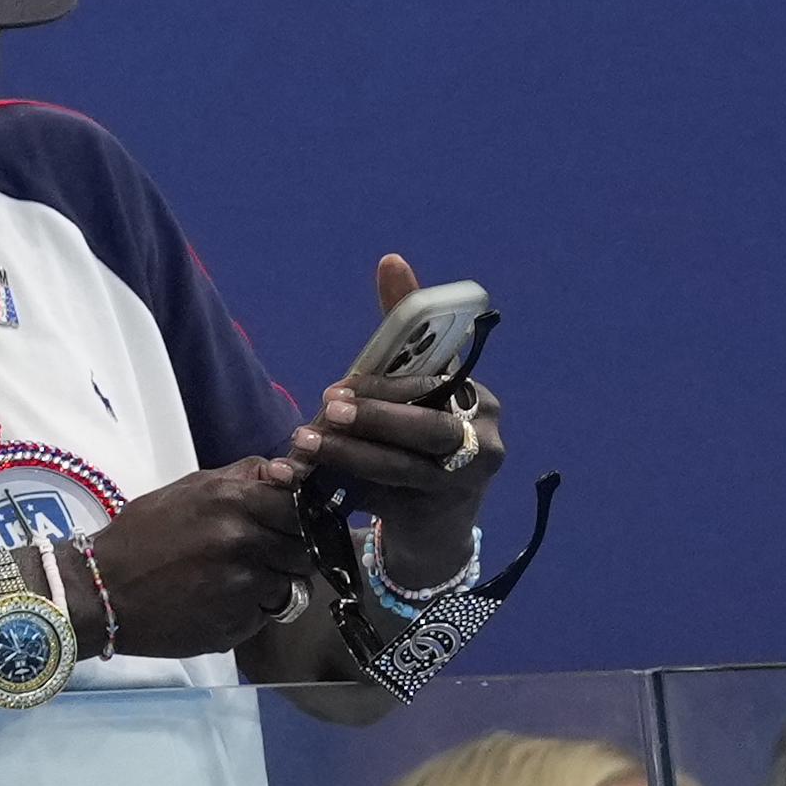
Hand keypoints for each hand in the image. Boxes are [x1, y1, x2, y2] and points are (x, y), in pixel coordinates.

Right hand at [89, 455, 319, 656]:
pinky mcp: (238, 623)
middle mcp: (242, 541)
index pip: (299, 506)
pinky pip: (268, 613)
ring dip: (273, 581)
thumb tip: (291, 472)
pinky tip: (220, 601)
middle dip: (289, 550)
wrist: (101, 591)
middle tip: (262, 553)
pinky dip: (253, 609)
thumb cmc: (141, 536)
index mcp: (230, 501)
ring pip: (291, 583)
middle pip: (304, 547)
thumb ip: (243, 479)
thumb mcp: (189, 490)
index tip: (288, 522)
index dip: (298, 516)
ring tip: (235, 578)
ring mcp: (243, 586)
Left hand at [287, 254, 507, 583]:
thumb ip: (402, 332)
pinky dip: (342, 489)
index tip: (339, 385)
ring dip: (349, 454)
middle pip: (427, 428)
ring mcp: (463, 484)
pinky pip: (385, 501)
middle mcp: (482, 440)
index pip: (434, 383)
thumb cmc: (416, 440)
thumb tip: (391, 260)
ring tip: (303, 445)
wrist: (433, 525)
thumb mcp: (408, 389)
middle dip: (372, 418)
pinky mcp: (436, 519)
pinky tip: (303, 482)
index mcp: (476, 399)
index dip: (386, 385)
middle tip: (322, 410)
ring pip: (404, 467)